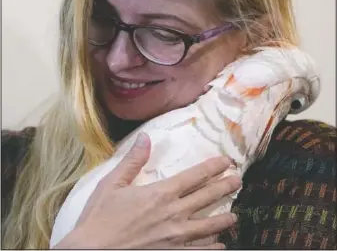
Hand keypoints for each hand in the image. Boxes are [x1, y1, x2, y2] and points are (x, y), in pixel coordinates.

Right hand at [53, 133, 240, 248]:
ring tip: (235, 215)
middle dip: (225, 187)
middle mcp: (174, 214)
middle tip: (239, 180)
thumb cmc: (99, 219)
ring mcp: (176, 238)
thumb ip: (132, 161)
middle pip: (207, 197)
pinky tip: (220, 246)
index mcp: (161, 193)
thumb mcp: (112, 184)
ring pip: (209, 226)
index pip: (194, 176)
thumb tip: (145, 137)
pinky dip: (212, 248)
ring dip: (224, 219)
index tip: (227, 161)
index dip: (213, 167)